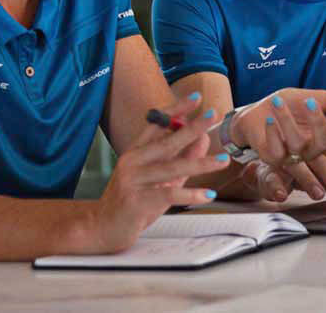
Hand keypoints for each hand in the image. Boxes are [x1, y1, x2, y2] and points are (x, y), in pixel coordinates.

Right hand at [91, 94, 229, 252]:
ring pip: (171, 167)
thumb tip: (204, 139)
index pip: (156, 124)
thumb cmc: (133, 202)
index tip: (195, 98)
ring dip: (201, 164)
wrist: (102, 228)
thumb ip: (181, 159)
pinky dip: (190, 194)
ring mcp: (132, 180)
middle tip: (213, 115)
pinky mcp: (136, 201)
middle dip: (193, 127)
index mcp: (136, 152)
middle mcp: (132, 161)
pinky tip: (208, 194)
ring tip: (223, 161)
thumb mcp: (160, 178)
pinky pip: (168, 194)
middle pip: (167, 141)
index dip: (175, 110)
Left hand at [230, 89, 325, 197]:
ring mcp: (291, 155)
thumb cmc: (289, 105)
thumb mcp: (314, 98)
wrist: (258, 110)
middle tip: (317, 115)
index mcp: (324, 139)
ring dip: (288, 121)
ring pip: (297, 146)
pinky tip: (269, 120)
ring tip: (278, 102)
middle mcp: (310, 151)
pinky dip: (273, 132)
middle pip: (324, 155)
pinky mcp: (271, 157)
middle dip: (324, 144)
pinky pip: (275, 150)